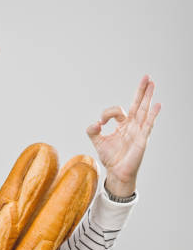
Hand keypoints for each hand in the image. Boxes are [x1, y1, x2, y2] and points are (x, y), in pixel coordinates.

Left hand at [86, 74, 161, 195]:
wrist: (117, 173)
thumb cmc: (111, 158)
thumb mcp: (98, 142)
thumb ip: (92, 131)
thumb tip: (94, 124)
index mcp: (123, 125)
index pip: (117, 111)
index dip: (107, 114)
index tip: (100, 124)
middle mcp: (133, 125)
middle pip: (138, 104)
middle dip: (141, 90)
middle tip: (146, 77)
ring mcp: (139, 131)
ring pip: (144, 110)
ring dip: (147, 97)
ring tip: (152, 83)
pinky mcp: (142, 139)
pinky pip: (148, 125)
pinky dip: (152, 115)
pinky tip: (157, 105)